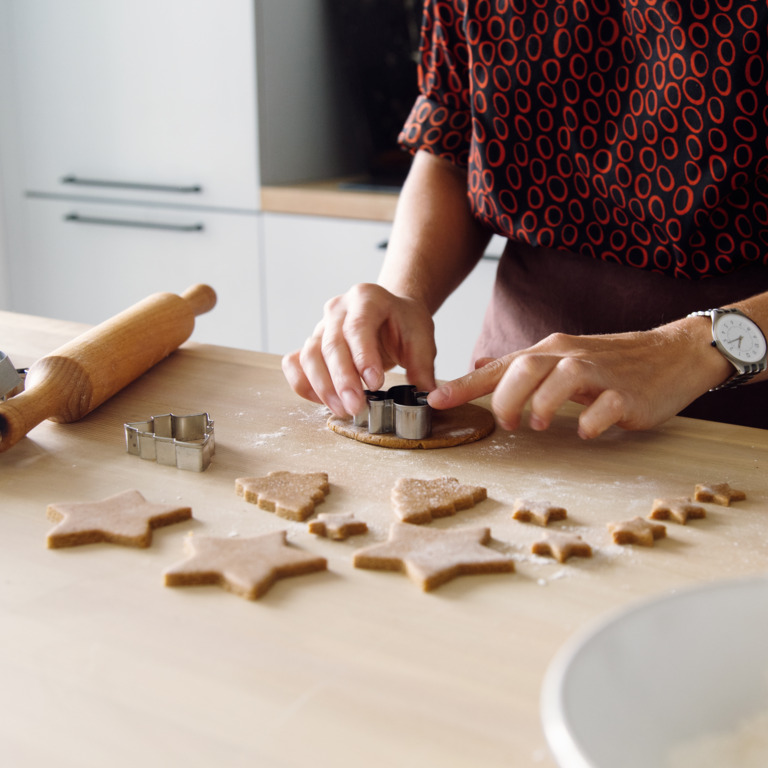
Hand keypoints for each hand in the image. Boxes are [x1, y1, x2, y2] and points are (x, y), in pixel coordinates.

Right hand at [282, 283, 436, 416]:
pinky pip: (296, 363)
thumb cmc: (404, 322)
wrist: (390, 311)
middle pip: (330, 344)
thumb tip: (428, 396)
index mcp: (367, 298)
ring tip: (343, 411)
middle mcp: (338, 309)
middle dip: (342, 380)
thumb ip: (423, 366)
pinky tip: (323, 402)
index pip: (358, 327)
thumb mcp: (421, 337)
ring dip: (323, 388)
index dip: (363, 357)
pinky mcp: (311, 343)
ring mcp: (320, 325)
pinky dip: (304, 384)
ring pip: (309, 356)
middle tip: (356, 407)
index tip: (374, 384)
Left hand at [427, 324, 724, 437]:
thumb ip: (519, 365)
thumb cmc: (611, 361)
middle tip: (508, 423)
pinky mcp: (629, 395)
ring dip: (542, 405)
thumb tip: (478, 363)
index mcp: (550, 351)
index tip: (435, 400)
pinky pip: (605, 407)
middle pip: (525, 367)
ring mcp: (601, 374)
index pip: (501, 366)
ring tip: (537, 425)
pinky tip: (586, 431)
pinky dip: (590, 422)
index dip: (465, 384)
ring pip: (562, 379)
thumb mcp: (561, 356)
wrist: (673, 354)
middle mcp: (570, 356)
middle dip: (505, 397)